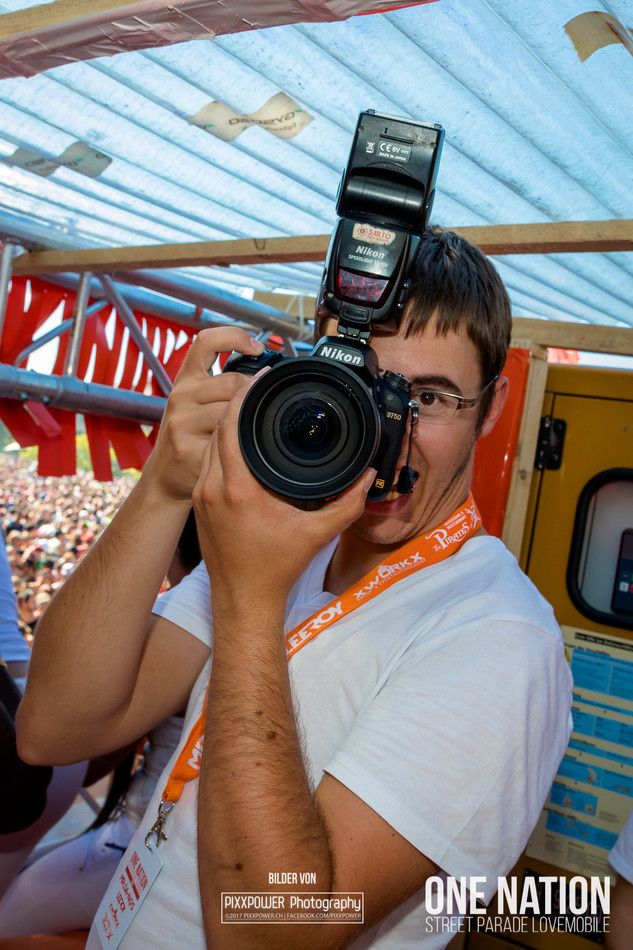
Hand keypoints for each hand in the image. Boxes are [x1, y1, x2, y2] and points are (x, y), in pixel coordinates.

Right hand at [142, 328, 264, 504]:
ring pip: (232, 410)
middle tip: (255, 409)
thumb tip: (262, 372)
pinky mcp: (187, 447)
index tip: (256, 347)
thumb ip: (220, 385)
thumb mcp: (197, 402)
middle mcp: (180, 395)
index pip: (206, 341)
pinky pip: (227, 439)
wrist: (165, 477)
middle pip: (232, 381)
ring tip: (243, 432)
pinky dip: (238, 443)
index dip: (235, 337)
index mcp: (185, 378)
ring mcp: (181, 421)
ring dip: (245, 421)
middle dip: (251, 393)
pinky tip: (235, 449)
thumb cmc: (190, 436)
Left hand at [192, 371, 375, 622]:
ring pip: (209, 446)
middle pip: (217, 430)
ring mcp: (202, 497)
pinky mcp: (199, 506)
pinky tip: (238, 442)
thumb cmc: (276, 570)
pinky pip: (206, 465)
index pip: (231, 426)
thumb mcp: (317, 534)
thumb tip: (367, 477)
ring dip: (226, 425)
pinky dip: (220, 447)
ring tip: (250, 409)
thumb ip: (347, 504)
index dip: (244, 396)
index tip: (260, 378)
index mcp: (237, 489)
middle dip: (236, 405)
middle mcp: (212, 489)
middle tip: (259, 388)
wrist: (244, 601)